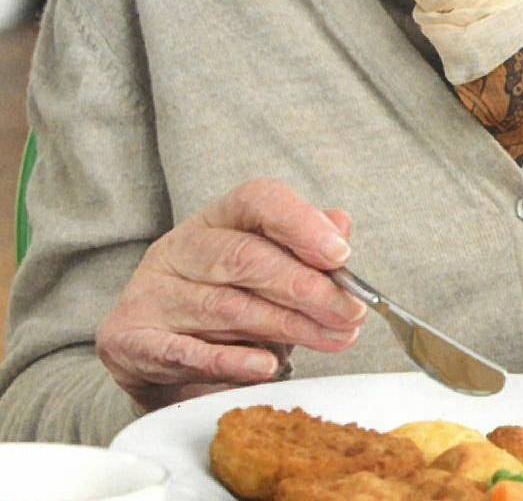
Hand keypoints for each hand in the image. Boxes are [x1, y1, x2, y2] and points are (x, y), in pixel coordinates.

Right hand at [95, 179, 366, 410]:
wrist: (153, 354)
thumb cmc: (226, 301)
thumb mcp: (268, 268)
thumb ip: (305, 248)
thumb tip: (340, 224)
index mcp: (217, 220)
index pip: (257, 200)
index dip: (301, 224)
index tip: (341, 255)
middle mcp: (179, 249)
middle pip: (244, 258)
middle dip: (306, 287)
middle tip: (349, 313)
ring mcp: (151, 292)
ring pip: (225, 306)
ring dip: (287, 326)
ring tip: (331, 339)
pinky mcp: (129, 339)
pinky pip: (186, 351)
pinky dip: (231, 360)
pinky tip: (267, 366)